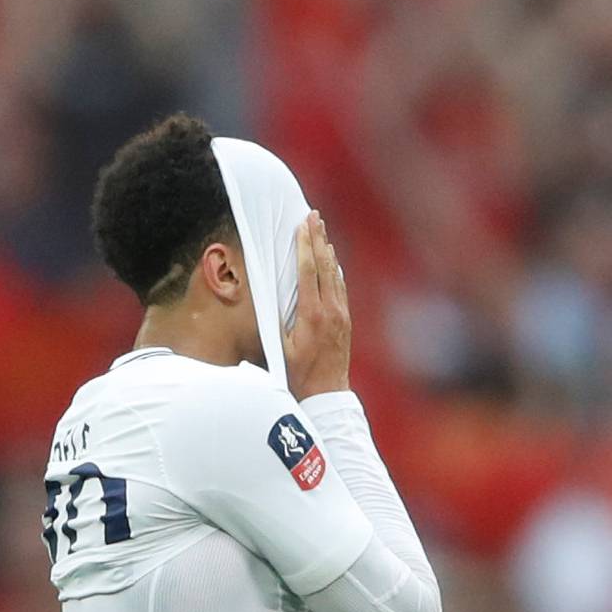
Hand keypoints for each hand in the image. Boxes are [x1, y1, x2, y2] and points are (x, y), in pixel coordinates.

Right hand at [284, 211, 350, 400]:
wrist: (326, 396)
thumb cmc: (297, 375)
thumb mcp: (279, 349)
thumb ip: (276, 321)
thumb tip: (266, 295)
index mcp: (312, 314)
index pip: (308, 270)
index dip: (305, 245)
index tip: (302, 225)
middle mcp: (331, 310)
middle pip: (325, 265)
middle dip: (318, 238)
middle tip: (314, 215)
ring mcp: (341, 315)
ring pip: (335, 274)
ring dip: (327, 250)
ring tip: (321, 230)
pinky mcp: (345, 321)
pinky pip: (341, 288)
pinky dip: (335, 270)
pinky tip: (332, 260)